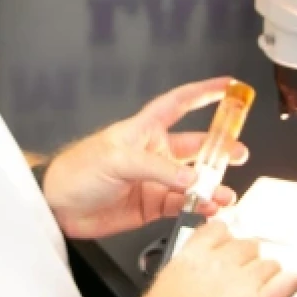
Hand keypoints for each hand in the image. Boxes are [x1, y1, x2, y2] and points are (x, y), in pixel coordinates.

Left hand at [39, 77, 247, 239]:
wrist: (58, 206)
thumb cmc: (77, 170)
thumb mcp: (117, 160)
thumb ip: (157, 169)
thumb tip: (191, 178)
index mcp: (145, 130)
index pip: (180, 104)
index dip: (205, 93)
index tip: (230, 87)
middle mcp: (154, 153)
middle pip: (196, 146)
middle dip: (220, 149)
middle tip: (239, 153)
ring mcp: (156, 180)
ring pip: (193, 179)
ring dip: (212, 185)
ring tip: (225, 193)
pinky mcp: (152, 205)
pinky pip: (183, 204)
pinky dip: (199, 207)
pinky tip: (209, 208)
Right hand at [128, 219, 296, 296]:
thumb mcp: (159, 290)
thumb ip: (182, 273)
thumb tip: (191, 274)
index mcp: (192, 257)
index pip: (218, 229)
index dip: (226, 240)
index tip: (227, 250)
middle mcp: (220, 263)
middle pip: (247, 245)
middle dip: (247, 260)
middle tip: (244, 278)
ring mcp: (243, 282)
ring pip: (270, 264)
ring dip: (267, 275)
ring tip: (262, 291)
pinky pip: (288, 282)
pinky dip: (291, 283)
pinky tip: (289, 288)